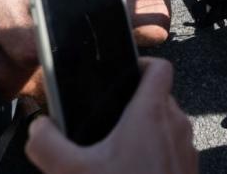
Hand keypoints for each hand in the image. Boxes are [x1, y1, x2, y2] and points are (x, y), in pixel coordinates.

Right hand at [25, 57, 196, 173]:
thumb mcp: (72, 172)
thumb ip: (47, 144)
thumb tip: (38, 128)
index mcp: (151, 113)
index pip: (159, 68)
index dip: (142, 63)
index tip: (124, 73)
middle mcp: (176, 126)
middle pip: (159, 98)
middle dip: (133, 105)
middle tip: (108, 120)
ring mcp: (186, 150)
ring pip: (166, 125)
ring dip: (144, 132)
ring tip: (116, 152)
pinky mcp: (188, 171)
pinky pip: (172, 151)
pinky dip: (155, 155)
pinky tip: (130, 173)